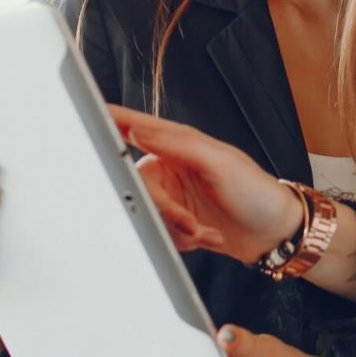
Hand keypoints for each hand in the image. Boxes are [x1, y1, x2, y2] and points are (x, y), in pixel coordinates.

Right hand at [109, 105, 302, 264]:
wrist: (275, 234)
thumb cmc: (257, 192)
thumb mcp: (221, 162)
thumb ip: (178, 144)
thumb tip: (140, 128)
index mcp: (178, 144)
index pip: (134, 127)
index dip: (107, 120)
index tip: (80, 115)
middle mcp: (169, 167)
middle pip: (136, 186)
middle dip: (163, 211)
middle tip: (188, 221)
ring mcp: (170, 195)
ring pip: (145, 214)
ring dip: (177, 230)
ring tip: (206, 230)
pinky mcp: (174, 221)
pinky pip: (157, 233)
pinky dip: (182, 241)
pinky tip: (207, 235)